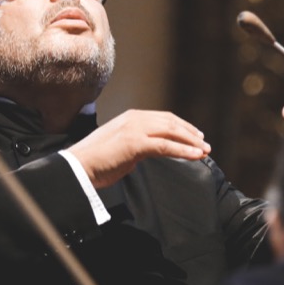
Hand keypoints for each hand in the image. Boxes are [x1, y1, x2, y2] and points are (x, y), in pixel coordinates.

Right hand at [66, 110, 211, 188]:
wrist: (78, 167)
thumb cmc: (96, 161)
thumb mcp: (119, 146)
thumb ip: (135, 145)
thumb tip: (146, 152)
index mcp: (130, 117)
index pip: (163, 118)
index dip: (181, 126)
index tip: (195, 136)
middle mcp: (134, 119)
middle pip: (171, 122)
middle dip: (190, 133)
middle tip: (204, 144)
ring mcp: (135, 129)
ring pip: (171, 132)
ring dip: (191, 142)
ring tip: (205, 151)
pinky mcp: (136, 143)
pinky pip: (166, 146)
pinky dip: (184, 151)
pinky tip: (195, 156)